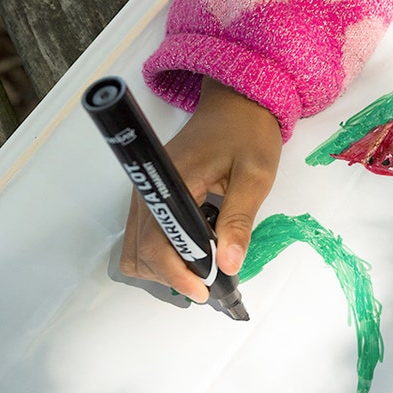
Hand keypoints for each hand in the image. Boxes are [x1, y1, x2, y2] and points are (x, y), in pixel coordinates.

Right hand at [119, 77, 281, 302]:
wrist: (237, 102)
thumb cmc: (248, 132)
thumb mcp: (255, 175)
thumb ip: (239, 220)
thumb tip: (228, 264)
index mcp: (172, 179)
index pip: (157, 239)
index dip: (176, 272)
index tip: (203, 290)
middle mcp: (149, 188)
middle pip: (140, 250)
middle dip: (172, 273)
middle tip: (211, 281)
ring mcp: (146, 192)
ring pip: (137, 248)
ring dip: (165, 266)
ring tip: (204, 267)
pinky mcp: (152, 195)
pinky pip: (146, 235)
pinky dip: (164, 252)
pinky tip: (196, 248)